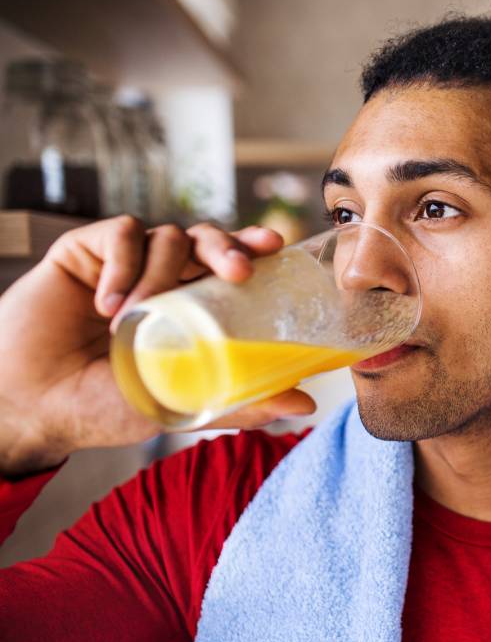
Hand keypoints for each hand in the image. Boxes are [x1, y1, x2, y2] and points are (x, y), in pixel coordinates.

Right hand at [0, 216, 316, 477]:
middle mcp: (162, 278)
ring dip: (161, 274)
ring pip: (167, 236)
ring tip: (137, 316)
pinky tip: (107, 305)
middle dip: (228, 246)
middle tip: (239, 271)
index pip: (231, 265)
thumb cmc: (105, 407)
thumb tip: (306, 406)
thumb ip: (241, 402)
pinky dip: (123, 265)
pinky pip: (121, 234)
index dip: (254, 248)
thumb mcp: (181, 404)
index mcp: (190, 305)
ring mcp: (125, 263)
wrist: (33, 406)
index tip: (276, 245)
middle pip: (207, 238)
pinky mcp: (85, 252)